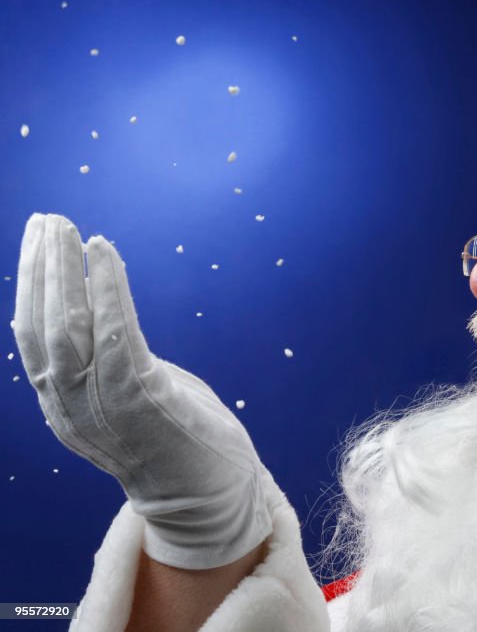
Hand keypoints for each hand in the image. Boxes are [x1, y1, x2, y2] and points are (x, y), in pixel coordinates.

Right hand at [13, 213, 270, 568]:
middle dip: (38, 268)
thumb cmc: (176, 441)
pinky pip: (115, 330)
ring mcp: (102, 403)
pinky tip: (103, 251)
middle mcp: (70, 407)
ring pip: (67, 325)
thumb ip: (109, 363)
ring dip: (64, 268)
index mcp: (63, 408)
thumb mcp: (128, 401)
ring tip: (64, 226)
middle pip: (41, 326)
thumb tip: (106, 318)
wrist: (208, 497)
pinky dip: (107, 287)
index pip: (30, 340)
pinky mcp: (140, 395)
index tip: (32, 245)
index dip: (27, 289)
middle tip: (43, 220)